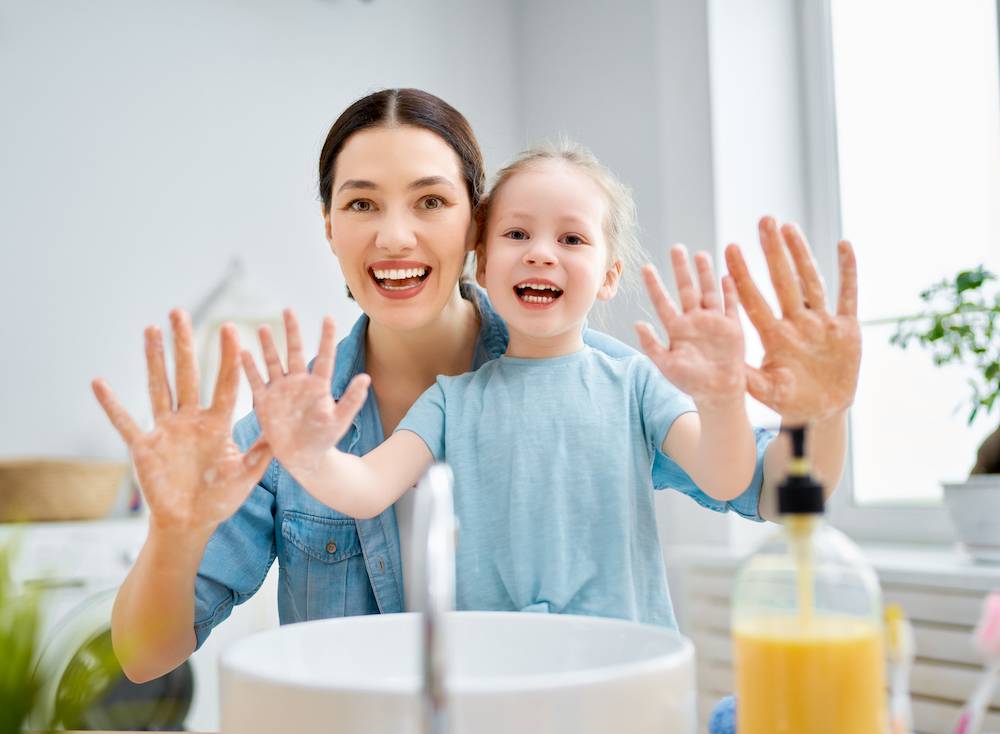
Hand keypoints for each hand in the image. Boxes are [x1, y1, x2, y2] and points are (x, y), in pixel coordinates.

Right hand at [92, 310, 273, 537]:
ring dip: (153, 359)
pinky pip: (124, 422)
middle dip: (184, 343)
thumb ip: (262, 452)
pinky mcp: (143, 447)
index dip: (228, 357)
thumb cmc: (220, 499)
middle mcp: (191, 420)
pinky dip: (112, 405)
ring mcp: (166, 430)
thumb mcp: (247, 475)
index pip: (225, 383)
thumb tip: (284, 431)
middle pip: (187, 374)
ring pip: (158, 387)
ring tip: (150, 329)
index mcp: (218, 424)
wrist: (191, 524)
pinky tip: (99, 383)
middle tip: (180, 312)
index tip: (231, 328)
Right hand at [242, 309, 369, 485]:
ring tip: (263, 327)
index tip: (329, 317)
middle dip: (292, 331)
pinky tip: (243, 352)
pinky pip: (256, 382)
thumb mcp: (341, 419)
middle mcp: (299, 383)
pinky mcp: (265, 402)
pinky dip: (250, 369)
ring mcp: (281, 390)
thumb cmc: (325, 438)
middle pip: (295, 352)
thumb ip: (352, 399)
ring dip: (268, 346)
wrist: (305, 457)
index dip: (326, 337)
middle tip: (289, 309)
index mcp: (319, 385)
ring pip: (274, 362)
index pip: (324, 357)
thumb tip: (365, 378)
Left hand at [636, 246, 745, 408]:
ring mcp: (713, 321)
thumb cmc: (689, 380)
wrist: (716, 392)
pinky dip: (730, 291)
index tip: (645, 267)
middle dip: (681, 269)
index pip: (663, 302)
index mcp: (676, 328)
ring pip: (708, 291)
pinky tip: (727, 275)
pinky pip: (731, 305)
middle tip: (676, 248)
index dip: (654, 285)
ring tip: (700, 254)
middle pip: (686, 289)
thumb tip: (637, 324)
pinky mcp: (732, 327)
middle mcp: (694, 320)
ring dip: (705, 274)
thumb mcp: (665, 364)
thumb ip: (651, 344)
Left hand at [725, 216, 860, 422]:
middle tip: (763, 221)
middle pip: (782, 281)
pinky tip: (843, 246)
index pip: (754, 299)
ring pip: (810, 281)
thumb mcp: (764, 390)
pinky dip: (847, 272)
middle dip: (772, 252)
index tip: (729, 249)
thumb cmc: (789, 401)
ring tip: (789, 227)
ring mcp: (821, 323)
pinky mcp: (846, 329)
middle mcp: (795, 323)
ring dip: (801, 254)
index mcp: (773, 335)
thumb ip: (745, 378)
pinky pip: (848, 295)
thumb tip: (718, 365)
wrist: (820, 413)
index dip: (743, 275)